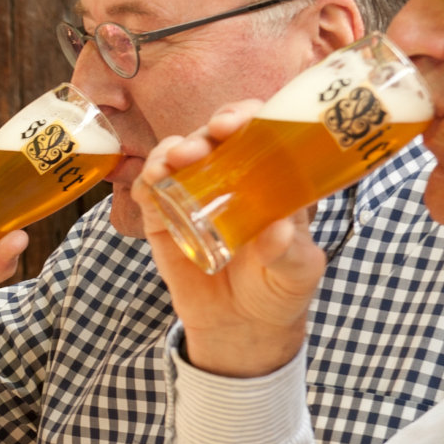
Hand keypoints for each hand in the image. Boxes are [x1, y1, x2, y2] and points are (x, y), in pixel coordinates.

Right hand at [132, 101, 324, 376]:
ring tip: (175, 160)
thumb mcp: (296, 274)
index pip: (263, 130)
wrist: (241, 327)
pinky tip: (150, 184)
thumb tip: (278, 230)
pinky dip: (147, 179)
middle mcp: (232, 175)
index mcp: (272, 177)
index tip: (242, 121)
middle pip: (218, 132)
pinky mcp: (164, 216)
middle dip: (212, 126)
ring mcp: (194, 192)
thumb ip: (289, 253)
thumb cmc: (278, 290)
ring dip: (175, 147)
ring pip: (180, 152)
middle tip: (212, 135)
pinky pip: (150, 189)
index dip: (252, 115)